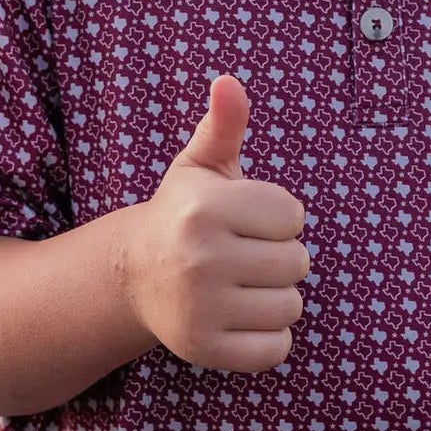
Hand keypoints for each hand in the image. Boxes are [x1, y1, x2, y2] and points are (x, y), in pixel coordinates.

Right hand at [127, 73, 309, 372]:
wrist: (133, 277)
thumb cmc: (184, 214)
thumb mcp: (201, 167)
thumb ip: (223, 125)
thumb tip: (228, 81)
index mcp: (204, 209)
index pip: (293, 215)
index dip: (276, 216)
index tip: (245, 220)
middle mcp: (199, 258)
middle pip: (297, 262)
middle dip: (278, 257)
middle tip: (242, 255)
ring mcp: (200, 308)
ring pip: (291, 306)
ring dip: (275, 297)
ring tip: (240, 285)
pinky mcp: (204, 349)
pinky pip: (276, 349)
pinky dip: (268, 339)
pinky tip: (239, 317)